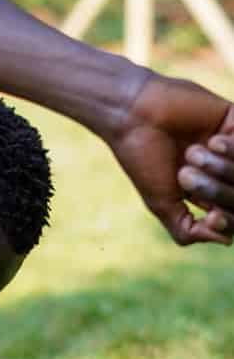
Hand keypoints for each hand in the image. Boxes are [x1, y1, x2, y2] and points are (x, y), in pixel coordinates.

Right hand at [109, 73, 233, 245]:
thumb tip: (227, 241)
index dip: (228, 221)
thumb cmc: (143, 160)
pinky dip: (233, 148)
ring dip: (221, 167)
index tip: (211, 217)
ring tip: (192, 152)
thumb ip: (187, 230)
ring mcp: (230, 144)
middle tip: (185, 174)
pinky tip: (212, 140)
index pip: (231, 214)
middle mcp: (220, 169)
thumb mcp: (162, 204)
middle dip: (217, 190)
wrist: (135, 118)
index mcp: (203, 190)